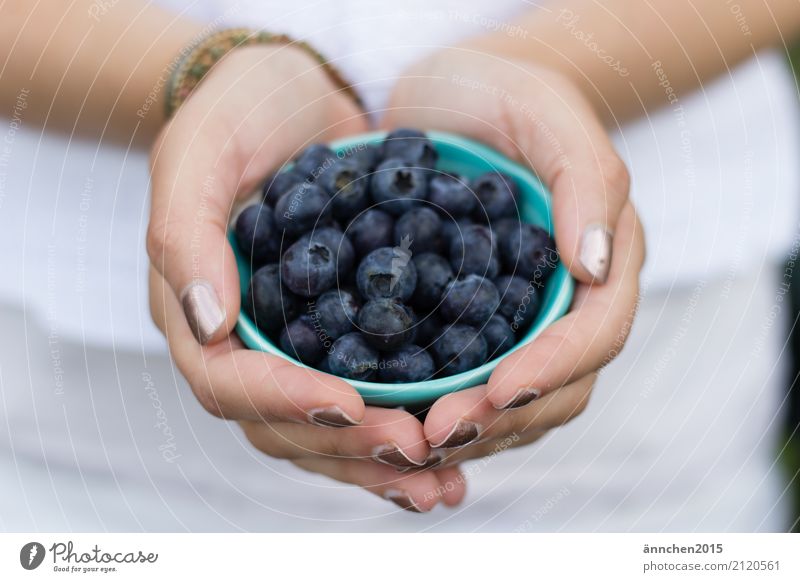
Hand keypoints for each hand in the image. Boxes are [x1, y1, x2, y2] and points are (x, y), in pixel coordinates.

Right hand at [147, 45, 465, 511]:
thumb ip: (185, 233)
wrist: (295, 92)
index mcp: (196, 314)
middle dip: (347, 449)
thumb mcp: (199, 150)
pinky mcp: (339, 337)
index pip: (229, 383)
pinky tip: (448, 450)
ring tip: (442, 481)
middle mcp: (244, 344)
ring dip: (380, 464)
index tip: (347, 405)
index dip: (285, 403)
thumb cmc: (239, 111)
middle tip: (417, 451)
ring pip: (325, 433)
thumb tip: (209, 322)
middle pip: (282, 427)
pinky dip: (400, 430)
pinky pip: (364, 400)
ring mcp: (293, 347)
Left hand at [382, 48, 644, 462]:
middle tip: (437, 433)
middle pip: (558, 388)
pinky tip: (399, 422)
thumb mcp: (548, 113)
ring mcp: (523, 320)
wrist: (458, 95)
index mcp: (604, 261)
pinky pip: (469, 383)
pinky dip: (441, 411)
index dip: (553, 371)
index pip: (595, 336)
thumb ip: (587, 179)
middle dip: (503, 419)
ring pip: (517, 403)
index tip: (498, 391)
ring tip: (413, 443)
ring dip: (472, 432)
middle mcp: (569, 302)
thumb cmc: (508, 93)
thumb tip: (592, 266)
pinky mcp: (474, 324)